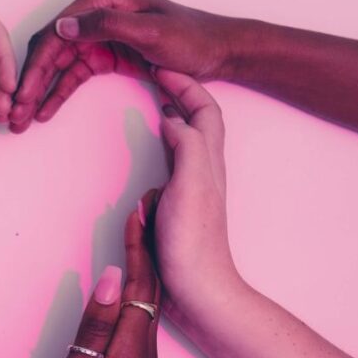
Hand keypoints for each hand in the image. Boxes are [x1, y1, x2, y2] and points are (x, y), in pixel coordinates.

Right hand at [10, 0, 237, 130]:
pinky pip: (73, 74)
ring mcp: (98, 34)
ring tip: (21, 118)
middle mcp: (94, 12)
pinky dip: (57, 93)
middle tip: (13, 112)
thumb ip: (106, 25)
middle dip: (30, 82)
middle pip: (50, 48)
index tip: (21, 93)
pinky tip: (43, 111)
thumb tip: (63, 26)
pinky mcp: (105, 54)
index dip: (34, 65)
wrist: (218, 51)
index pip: (55, 33)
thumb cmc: (191, 38)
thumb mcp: (150, 32)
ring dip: (38, 91)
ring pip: (57, 65)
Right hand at [32, 194, 160, 357]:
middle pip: (150, 288)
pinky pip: (138, 317)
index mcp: (128, 353)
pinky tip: (125, 280)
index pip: (139, 286)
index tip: (137, 210)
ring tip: (139, 230)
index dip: (138, 246)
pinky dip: (135, 288)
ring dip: (144, 263)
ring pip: (147, 301)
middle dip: (148, 244)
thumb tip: (110, 278)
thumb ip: (92, 331)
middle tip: (144, 206)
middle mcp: (142, 354)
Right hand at [152, 69, 240, 327]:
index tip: (162, 67)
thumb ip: (186, 145)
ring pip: (187, 138)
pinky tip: (149, 149)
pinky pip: (172, 161)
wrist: (199, 290)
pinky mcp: (179, 205)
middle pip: (199, 118)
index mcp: (208, 160)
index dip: (187, 84)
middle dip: (182, 91)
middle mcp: (204, 169)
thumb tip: (173, 117)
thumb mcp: (191, 184)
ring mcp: (192, 187)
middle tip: (157, 75)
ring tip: (154, 100)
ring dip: (174, 114)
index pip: (205, 109)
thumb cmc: (194, 241)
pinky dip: (162, 143)